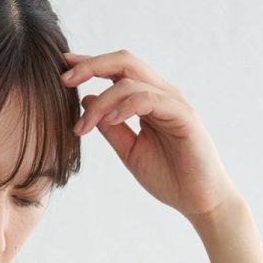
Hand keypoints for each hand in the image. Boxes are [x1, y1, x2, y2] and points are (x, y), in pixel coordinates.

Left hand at [60, 48, 241, 221]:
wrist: (199, 201)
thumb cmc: (169, 177)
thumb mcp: (129, 151)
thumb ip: (111, 127)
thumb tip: (86, 101)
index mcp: (148, 100)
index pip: (118, 70)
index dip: (90, 64)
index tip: (63, 66)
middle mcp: (162, 94)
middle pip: (124, 61)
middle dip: (91, 65)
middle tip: (64, 80)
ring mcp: (174, 102)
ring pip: (132, 80)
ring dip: (101, 101)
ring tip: (83, 126)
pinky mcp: (184, 115)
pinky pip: (149, 99)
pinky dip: (125, 106)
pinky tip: (109, 120)